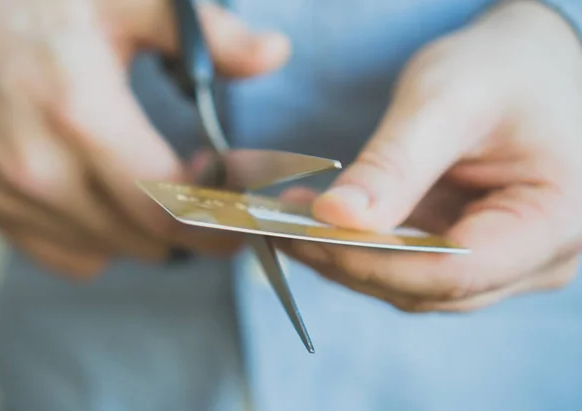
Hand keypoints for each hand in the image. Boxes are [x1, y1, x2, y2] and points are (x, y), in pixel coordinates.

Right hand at [0, 0, 289, 277]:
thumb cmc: (33, 5)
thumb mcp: (122, 0)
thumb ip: (205, 34)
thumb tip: (274, 53)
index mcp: (83, 117)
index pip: (173, 207)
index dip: (221, 217)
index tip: (244, 209)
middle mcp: (42, 169)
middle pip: (149, 239)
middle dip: (195, 225)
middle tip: (212, 194)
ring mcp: (11, 195)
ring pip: (112, 251)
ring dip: (151, 232)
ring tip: (161, 189)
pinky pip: (68, 254)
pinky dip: (104, 240)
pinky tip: (111, 202)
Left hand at [277, 0, 581, 311]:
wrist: (524, 66)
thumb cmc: (502, 69)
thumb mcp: (447, 101)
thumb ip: (395, 165)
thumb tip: (335, 218)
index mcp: (552, 219)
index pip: (452, 271)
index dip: (372, 261)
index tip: (307, 235)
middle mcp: (535, 257)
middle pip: (427, 287)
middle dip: (348, 262)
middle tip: (281, 227)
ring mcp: (503, 261)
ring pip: (411, 285)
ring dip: (347, 259)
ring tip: (289, 223)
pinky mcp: (468, 250)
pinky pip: (408, 265)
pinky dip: (360, 249)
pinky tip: (319, 224)